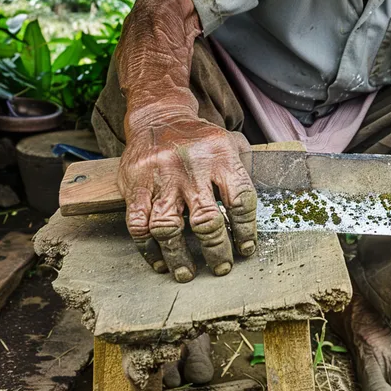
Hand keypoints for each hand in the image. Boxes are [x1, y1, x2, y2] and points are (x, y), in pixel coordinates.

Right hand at [119, 110, 256, 282]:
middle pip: (206, 220)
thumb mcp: (231, 144)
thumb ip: (244, 173)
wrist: (160, 116)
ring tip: (187, 273)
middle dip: (216, 251)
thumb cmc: (201, 140)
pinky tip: (159, 261)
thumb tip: (255, 215)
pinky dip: (148, 248)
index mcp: (222, 157)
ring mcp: (161, 177)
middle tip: (221, 268)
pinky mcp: (135, 184)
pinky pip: (139, 224)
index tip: (246, 249)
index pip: (240, 201)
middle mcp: (191, 167)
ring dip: (179, 257)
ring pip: (169, 227)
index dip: (245, 230)